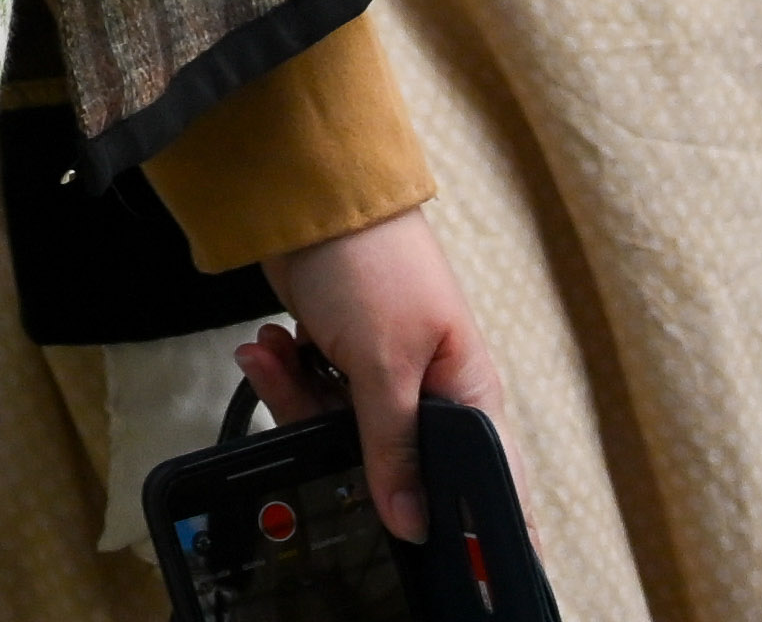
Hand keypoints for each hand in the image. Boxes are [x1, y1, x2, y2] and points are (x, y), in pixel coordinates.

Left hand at [251, 205, 490, 542]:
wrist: (304, 190)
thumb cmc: (371, 259)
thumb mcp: (385, 363)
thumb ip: (393, 446)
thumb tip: (410, 523)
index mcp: (468, 395)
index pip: (491, 483)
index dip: (480, 528)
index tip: (461, 572)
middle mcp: (431, 391)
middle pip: (396, 465)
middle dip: (344, 449)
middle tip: (313, 415)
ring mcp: (382, 374)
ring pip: (342, 433)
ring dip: (300, 401)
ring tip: (278, 358)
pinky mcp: (339, 357)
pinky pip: (313, 397)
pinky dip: (286, 376)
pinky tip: (270, 348)